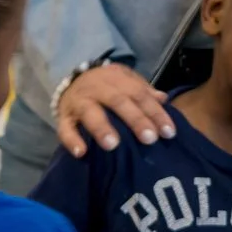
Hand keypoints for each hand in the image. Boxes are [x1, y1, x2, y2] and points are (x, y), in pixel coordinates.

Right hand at [54, 63, 173, 156]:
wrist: (71, 78)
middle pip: (118, 102)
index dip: (155, 112)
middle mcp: (97, 89)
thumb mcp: (125, 81)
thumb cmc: (106, 86)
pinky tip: (81, 153)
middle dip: (135, 120)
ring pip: (90, 113)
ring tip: (113, 145)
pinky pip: (65, 129)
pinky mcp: (63, 117)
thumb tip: (164, 99)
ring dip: (101, 128)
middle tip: (149, 139)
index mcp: (116, 79)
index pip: (139, 94)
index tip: (169, 132)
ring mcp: (79, 103)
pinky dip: (72, 140)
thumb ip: (143, 91)